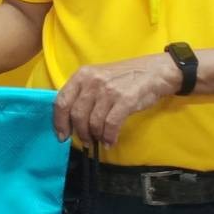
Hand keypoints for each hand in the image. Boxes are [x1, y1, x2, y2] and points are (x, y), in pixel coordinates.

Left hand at [53, 54, 180, 145]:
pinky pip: (110, 125)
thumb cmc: (124, 77)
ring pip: (93, 122)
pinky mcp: (125, 100)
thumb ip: (83, 93)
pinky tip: (110, 141)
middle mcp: (93, 81)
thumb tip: (70, 120)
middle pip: (76, 114)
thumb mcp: (98, 77)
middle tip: (86, 140)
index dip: (59, 121)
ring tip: (100, 140)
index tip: (62, 135)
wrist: (154, 72)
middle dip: (80, 132)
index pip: (62, 101)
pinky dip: (109, 137)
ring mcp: (109, 90)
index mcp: (82, 75)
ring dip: (95, 136)